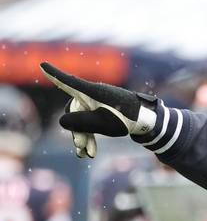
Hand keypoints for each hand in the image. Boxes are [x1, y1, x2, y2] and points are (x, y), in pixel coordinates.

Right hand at [39, 62, 158, 157]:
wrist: (149, 120)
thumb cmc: (126, 118)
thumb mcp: (101, 123)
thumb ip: (80, 122)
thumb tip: (61, 122)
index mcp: (91, 92)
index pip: (68, 82)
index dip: (54, 74)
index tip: (43, 64)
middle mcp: (93, 94)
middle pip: (74, 110)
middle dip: (76, 130)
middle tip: (80, 148)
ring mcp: (99, 102)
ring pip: (83, 119)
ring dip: (83, 137)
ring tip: (85, 155)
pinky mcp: (105, 110)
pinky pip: (92, 122)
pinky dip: (91, 136)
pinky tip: (91, 152)